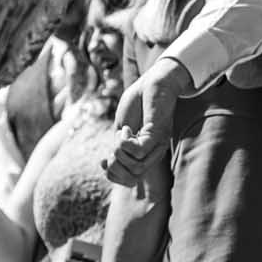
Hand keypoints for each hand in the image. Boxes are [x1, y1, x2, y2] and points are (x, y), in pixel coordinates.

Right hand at [107, 57, 187, 186]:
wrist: (155, 81)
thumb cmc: (139, 102)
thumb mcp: (122, 127)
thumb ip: (118, 146)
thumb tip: (107, 165)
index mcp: (145, 154)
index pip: (130, 180)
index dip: (112, 175)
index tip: (103, 161)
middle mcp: (154, 153)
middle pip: (133, 178)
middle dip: (115, 165)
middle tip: (111, 147)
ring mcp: (157, 144)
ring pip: (136, 167)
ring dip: (120, 151)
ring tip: (122, 131)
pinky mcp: (158, 133)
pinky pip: (139, 150)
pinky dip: (126, 141)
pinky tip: (126, 127)